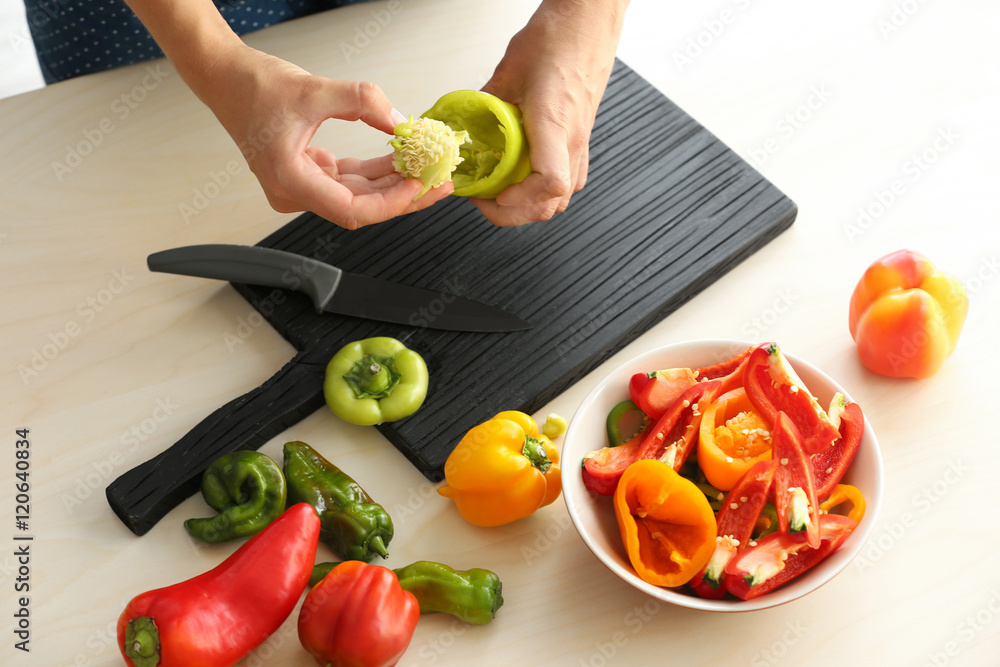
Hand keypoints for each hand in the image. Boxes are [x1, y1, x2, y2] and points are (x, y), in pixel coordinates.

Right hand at [197, 45, 450, 228]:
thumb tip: (401, 120)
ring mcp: (303, 185)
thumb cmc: (252, 87)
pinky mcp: (310, 173)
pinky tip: (403, 159)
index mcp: (289, 180)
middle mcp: (295, 191)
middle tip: (439, 182)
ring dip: (394, 182)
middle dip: (403, 195)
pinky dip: (377, 170)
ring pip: (359, 195)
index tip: (417, 185)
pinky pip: (351, 179)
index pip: (351, 210)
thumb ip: (363, 101)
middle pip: (361, 207)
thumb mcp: (315, 89)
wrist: (225, 77)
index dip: (389, 203)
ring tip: (429, 169)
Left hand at [474, 0, 627, 225]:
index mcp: (554, 122)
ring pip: (563, 197)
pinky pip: (569, 178)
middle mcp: (573, 138)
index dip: (520, 200)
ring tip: (503, 193)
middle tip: (487, 201)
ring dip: (531, 205)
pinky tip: (526, 178)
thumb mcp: (508, 70)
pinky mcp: (582, 137)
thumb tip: (462, 125)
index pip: (549, 182)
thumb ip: (485, 104)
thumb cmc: (558, 37)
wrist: (589, 20)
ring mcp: (581, 141)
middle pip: (554, 202)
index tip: (495, 195)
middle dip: (516, 213)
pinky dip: (546, 191)